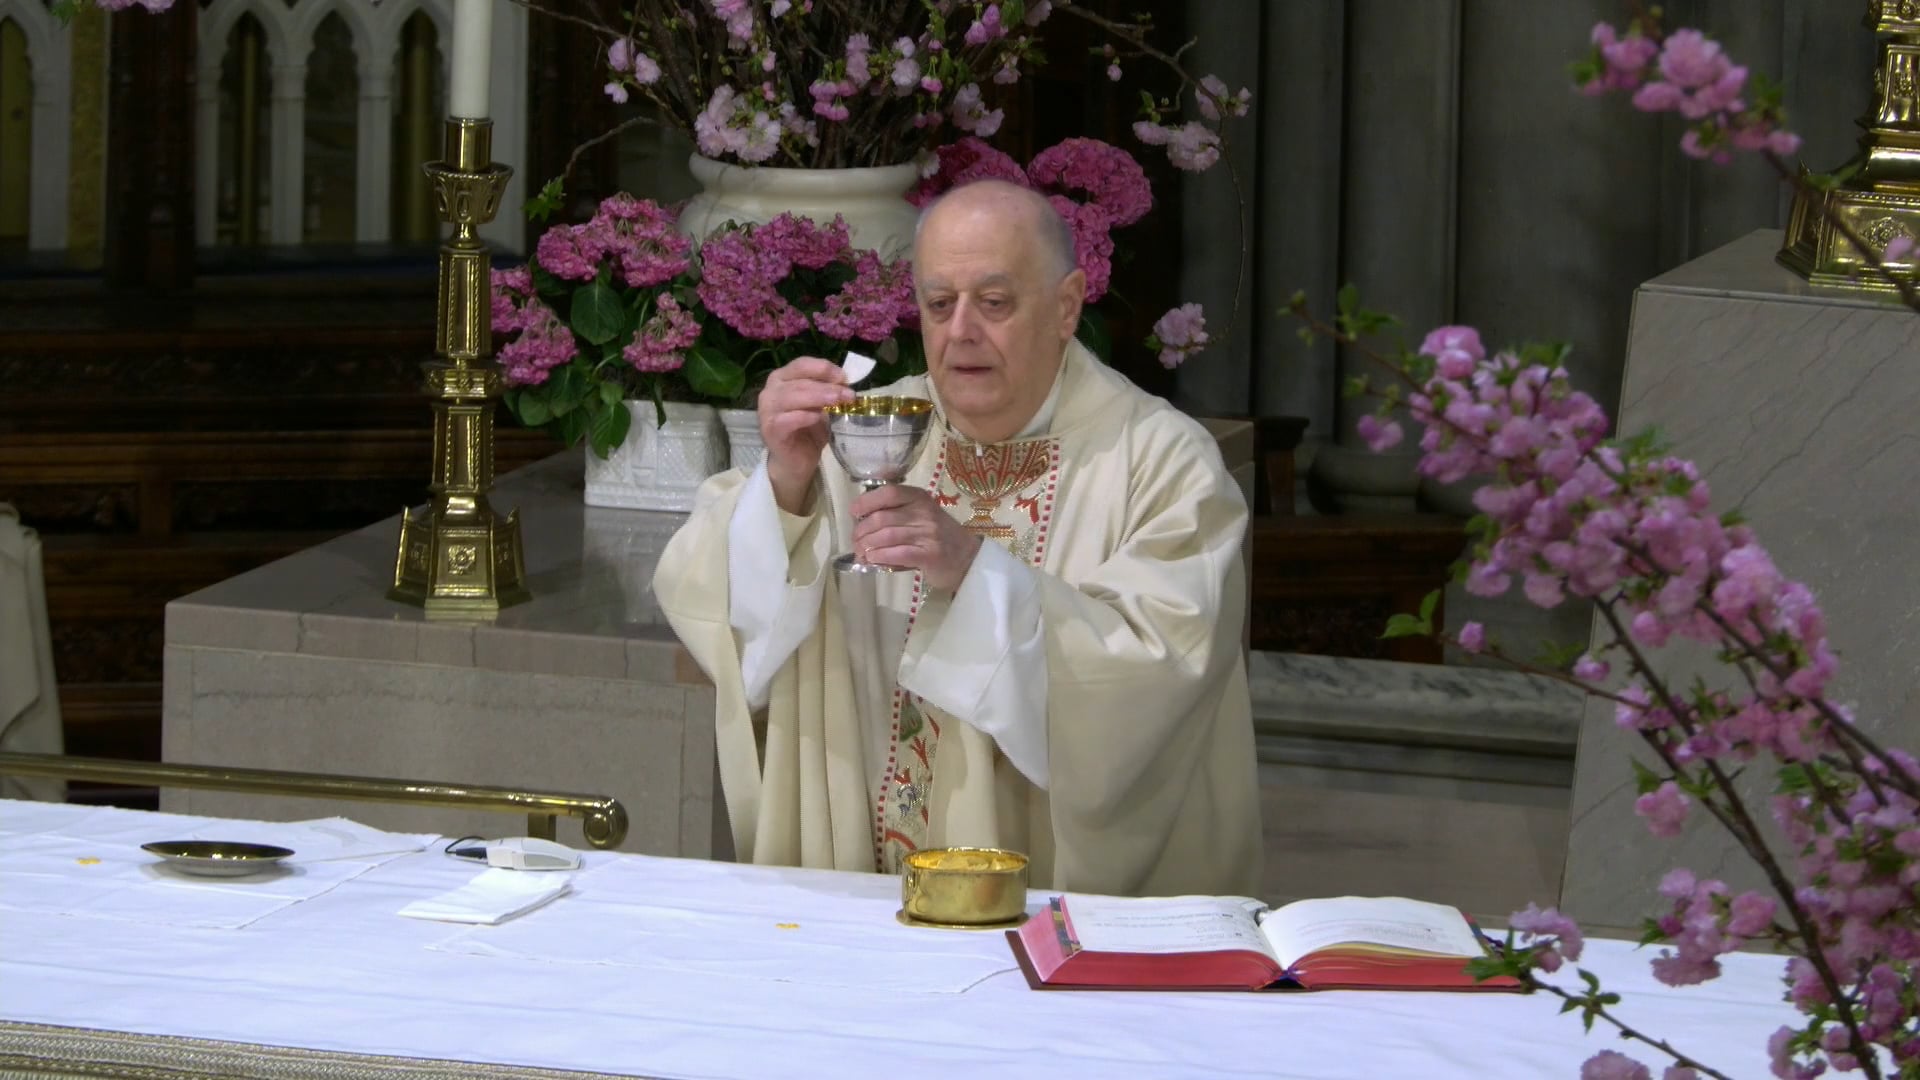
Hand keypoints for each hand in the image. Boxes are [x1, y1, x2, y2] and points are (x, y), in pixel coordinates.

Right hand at [759, 357, 854, 514]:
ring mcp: (767, 410)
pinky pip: (786, 419)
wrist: (796, 461)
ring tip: (837, 402)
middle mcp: (771, 390)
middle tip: (848, 394)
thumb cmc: (808, 430)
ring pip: (792, 396)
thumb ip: (828, 392)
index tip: (844, 377)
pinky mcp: (770, 429)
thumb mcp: (822, 407)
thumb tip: (846, 383)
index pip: (801, 364)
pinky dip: (804, 416)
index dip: (824, 368)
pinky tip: (817, 418)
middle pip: (799, 381)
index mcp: (782, 378)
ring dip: (818, 398)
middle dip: (826, 386)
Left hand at [850, 484, 982, 592]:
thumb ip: (898, 513)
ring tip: (861, 552)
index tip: (855, 512)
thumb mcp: (922, 515)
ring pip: (887, 536)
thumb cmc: (939, 536)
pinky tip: (872, 559)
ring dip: (867, 546)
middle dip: (862, 531)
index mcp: (920, 498)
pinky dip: (880, 556)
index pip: (889, 492)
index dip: (867, 501)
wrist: (967, 557)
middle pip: (882, 518)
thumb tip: (862, 521)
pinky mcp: (930, 555)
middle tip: (856, 541)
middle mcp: (924, 512)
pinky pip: (897, 553)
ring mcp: (928, 534)